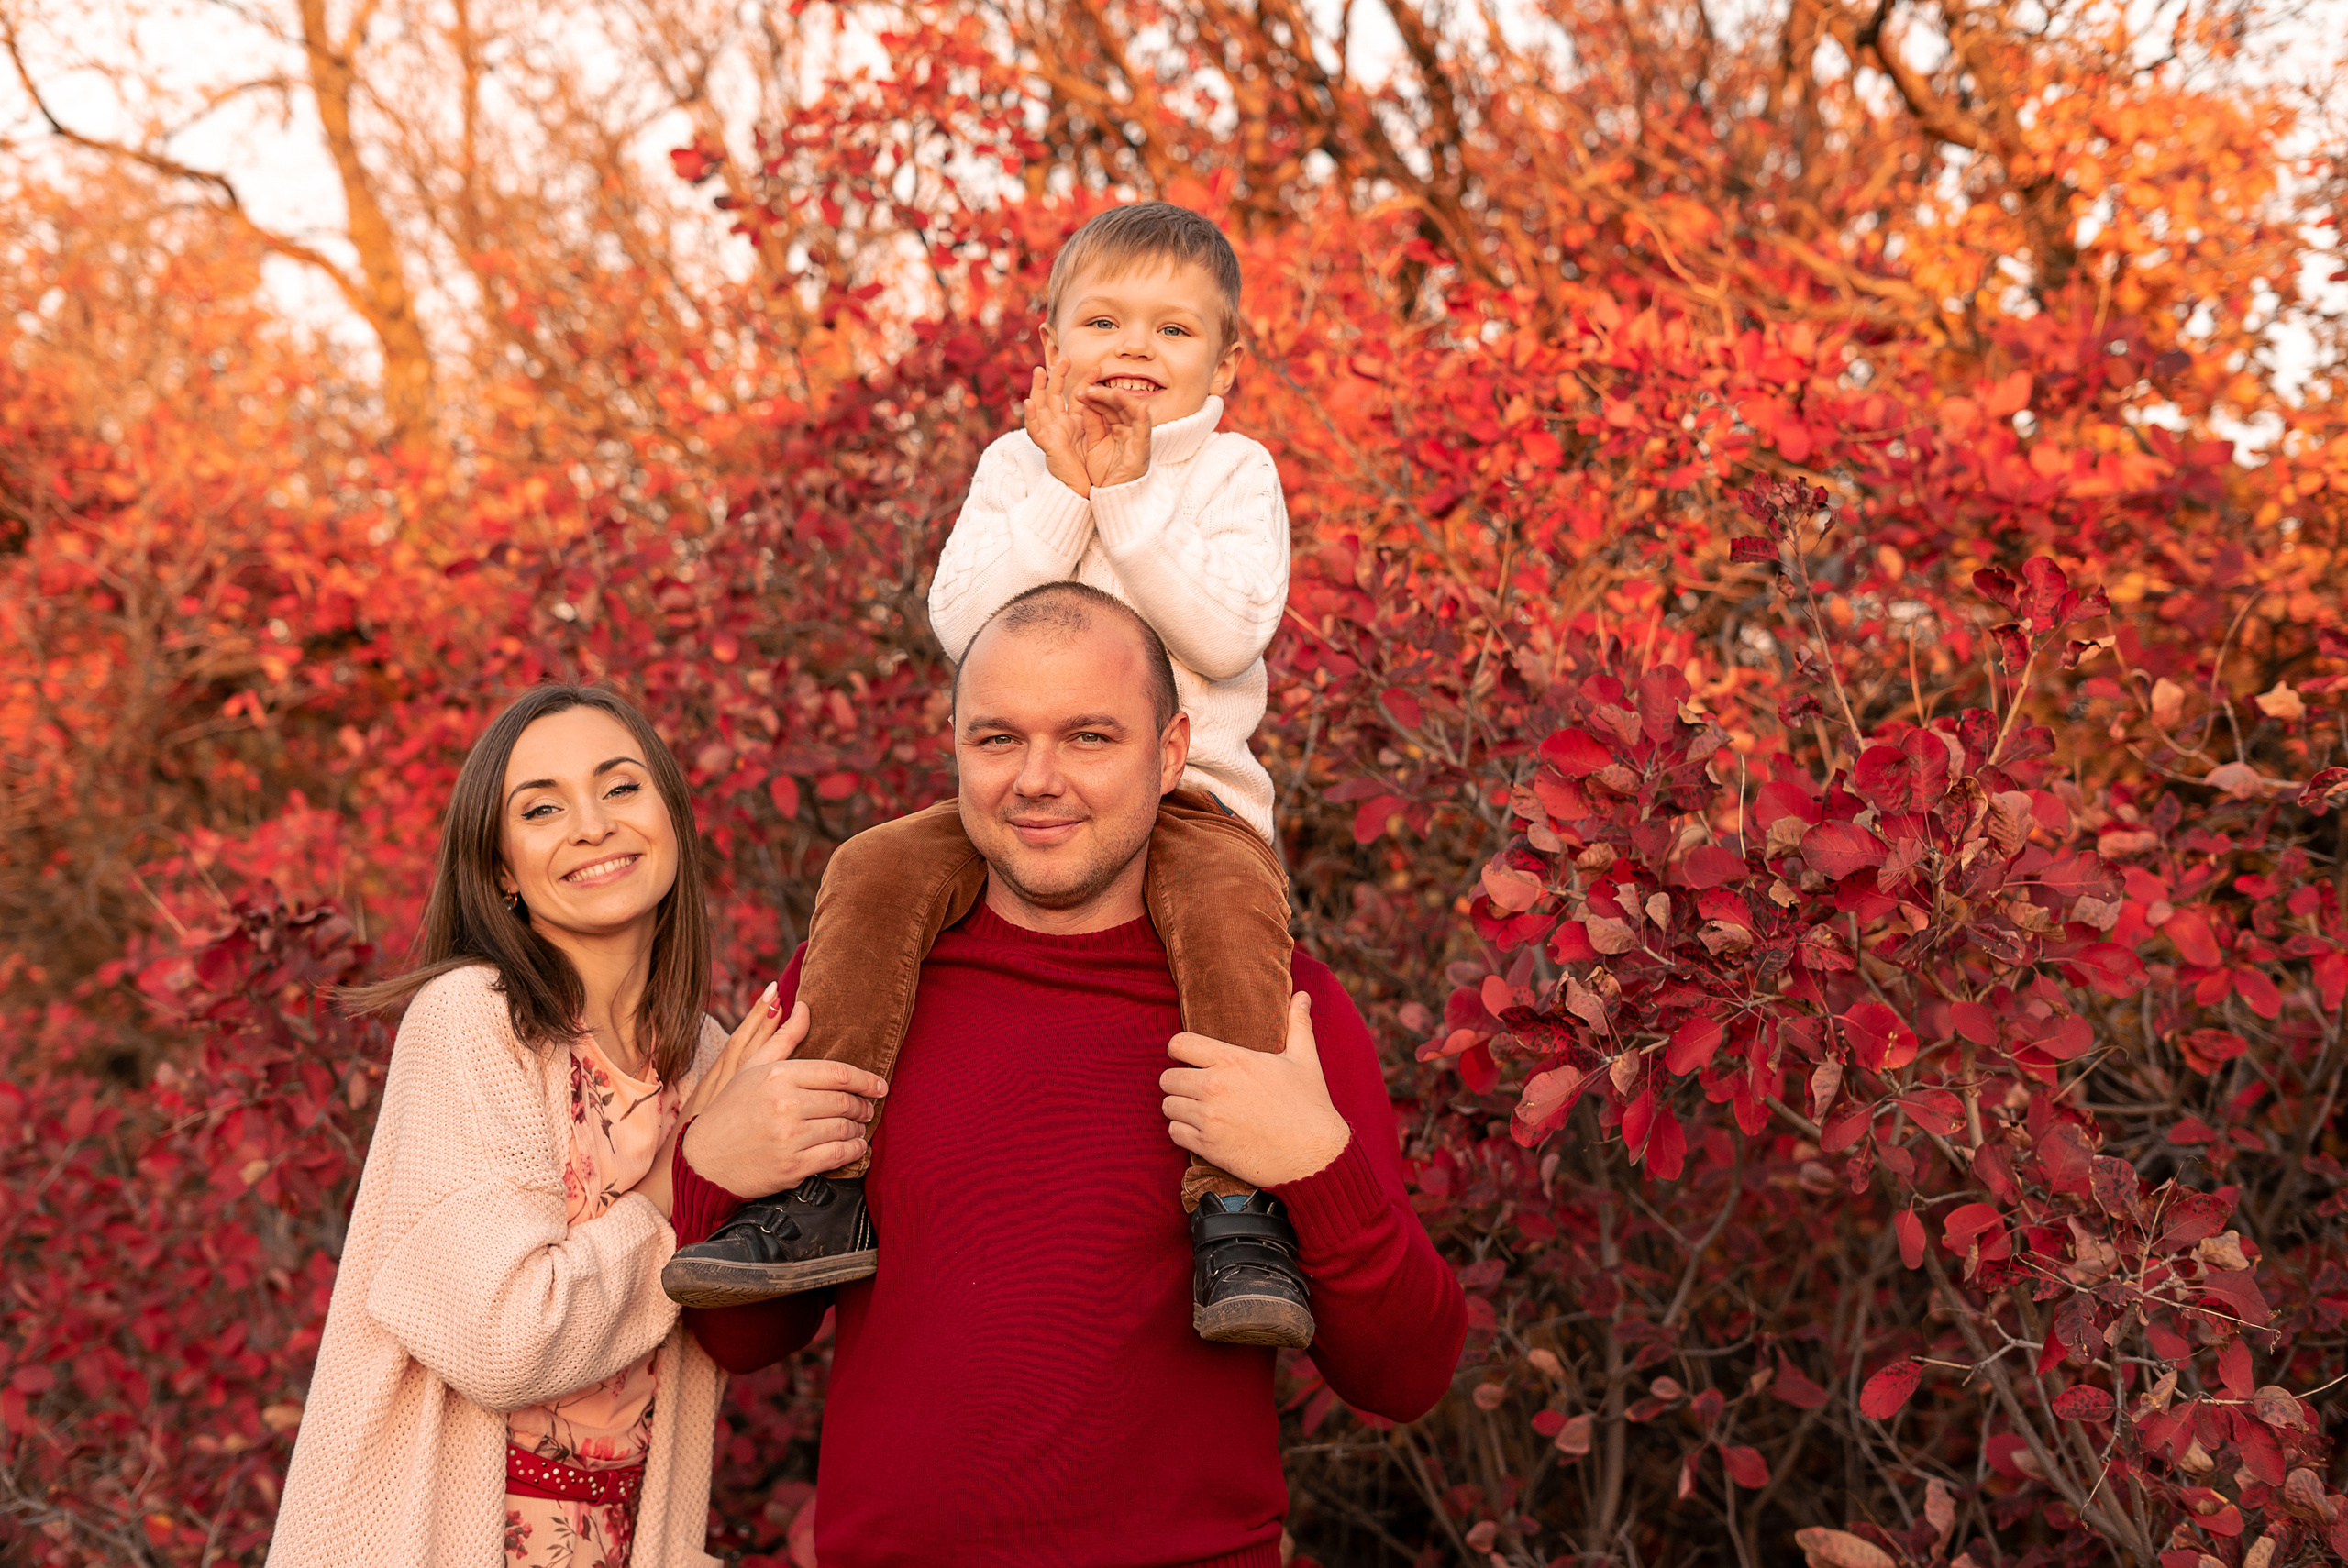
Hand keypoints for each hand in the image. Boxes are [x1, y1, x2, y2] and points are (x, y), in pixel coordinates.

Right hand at [681, 1005, 888, 1198]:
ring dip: (858, 1129)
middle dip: (863, 1105)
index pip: (837, 1073)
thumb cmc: (730, 1110)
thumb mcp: (752, 1067)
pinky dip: (853, 1151)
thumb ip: (783, 1037)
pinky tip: (854, 1147)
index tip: (880, 1086)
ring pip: (844, 1128)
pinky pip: (838, 1155)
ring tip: (858, 1127)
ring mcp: (790, 1136)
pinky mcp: (794, 1166)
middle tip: (867, 1108)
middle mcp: (785, 1104)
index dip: (866, 1079)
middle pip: (844, 1101)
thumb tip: (805, 1006)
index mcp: (778, 1075)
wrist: (704, 1160)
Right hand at [1023, 361, 1093, 497]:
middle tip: (1064, 358)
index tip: (1097, 368)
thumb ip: (1094, 419)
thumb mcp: (1092, 436)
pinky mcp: (1047, 446)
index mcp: (1071, 422)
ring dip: (1037, 388)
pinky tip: (1029, 403)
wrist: (1080, 488)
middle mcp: (1058, 424)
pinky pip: (1035, 430)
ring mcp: (1050, 433)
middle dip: (1057, 377)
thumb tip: (1104, 399)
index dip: (1085, 381)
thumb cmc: (1085, 465)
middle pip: (1054, 395)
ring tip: (1038, 372)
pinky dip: (1031, 417)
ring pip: (1040, 407)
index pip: (1076, 396)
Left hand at [1074, 381, 1152, 488]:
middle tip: (1090, 390)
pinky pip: (1145, 435)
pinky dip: (1144, 421)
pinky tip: (1141, 408)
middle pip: (1122, 407)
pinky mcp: (1141, 454)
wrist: (1110, 498)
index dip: (1097, 397)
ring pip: (1136, 415)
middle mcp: (1131, 432)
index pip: (1110, 407)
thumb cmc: (1105, 473)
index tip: (1081, 392)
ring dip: (1126, 402)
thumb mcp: (1094, 444)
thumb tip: (1087, 402)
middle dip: (1106, 396)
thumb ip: (1092, 425)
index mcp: (1119, 429)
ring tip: (1114, 392)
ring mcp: (1138, 441)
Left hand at [1159, 993, 1350, 1188]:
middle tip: (1195, 1089)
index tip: (1186, 1058)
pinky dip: (1183, 1132)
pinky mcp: (1207, 1146)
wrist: (1314, 1156)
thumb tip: (1302, 996)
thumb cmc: (1310, 1106)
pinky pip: (1174, 1134)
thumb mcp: (1305, 1059)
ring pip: (1168, 1106)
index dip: (1179, 1050)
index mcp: (1233, 1060)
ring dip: (1180, 1108)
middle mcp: (1214, 1087)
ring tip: (1199, 1110)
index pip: (1179, 1044)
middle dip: (1178, 1082)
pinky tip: (1202, 1131)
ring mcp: (1208, 1118)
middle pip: (1167, 1078)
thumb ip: (1298, 1025)